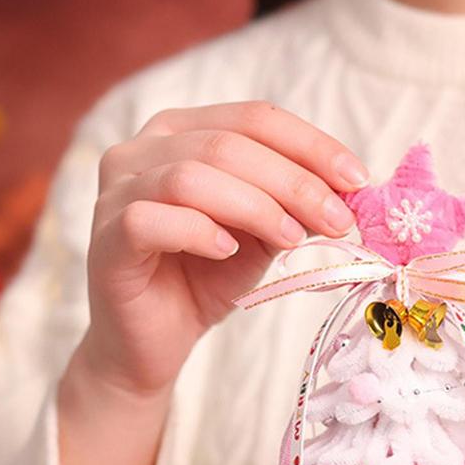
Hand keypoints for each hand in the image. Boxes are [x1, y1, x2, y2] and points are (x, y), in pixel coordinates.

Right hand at [78, 100, 368, 397]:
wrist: (150, 346)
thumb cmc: (201, 283)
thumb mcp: (258, 238)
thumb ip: (288, 207)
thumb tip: (344, 192)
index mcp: (182, 133)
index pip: (254, 118)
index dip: (311, 145)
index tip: (358, 180)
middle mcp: (142, 149)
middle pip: (228, 144)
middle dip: (294, 182)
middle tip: (338, 220)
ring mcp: (117, 192)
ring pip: (191, 176)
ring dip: (255, 206)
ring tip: (292, 239)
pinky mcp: (106, 239)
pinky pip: (150, 219)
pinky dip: (198, 232)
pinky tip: (228, 253)